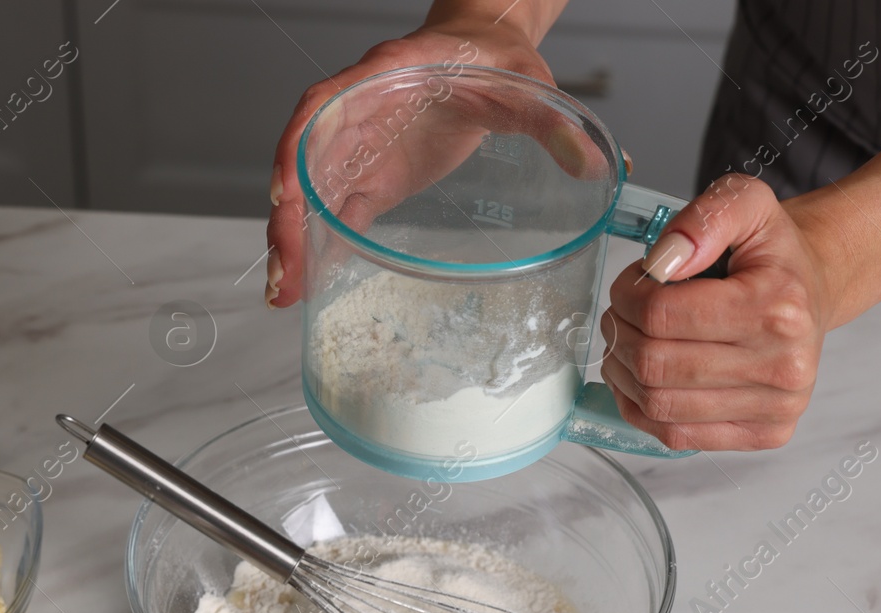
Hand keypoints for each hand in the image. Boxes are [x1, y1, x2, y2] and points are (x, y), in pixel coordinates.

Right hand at [265, 19, 552, 307]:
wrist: (488, 52)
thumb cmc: (497, 60)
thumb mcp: (528, 86)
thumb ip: (554, 123)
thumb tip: (595, 163)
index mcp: (384, 76)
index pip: (324, 106)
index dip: (299, 145)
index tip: (285, 188)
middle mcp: (360, 112)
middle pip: (306, 160)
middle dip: (288, 216)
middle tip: (284, 270)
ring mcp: (363, 148)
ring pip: (314, 191)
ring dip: (295, 239)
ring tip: (286, 292)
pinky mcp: (376, 177)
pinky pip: (339, 210)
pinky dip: (323, 245)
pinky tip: (313, 282)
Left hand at [600, 175, 833, 450]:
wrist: (811, 293)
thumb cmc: (774, 254)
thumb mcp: (747, 204)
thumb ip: (705, 219)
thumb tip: (663, 262)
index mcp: (778, 307)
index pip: (662, 314)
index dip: (627, 295)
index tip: (632, 282)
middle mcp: (784, 366)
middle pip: (655, 363)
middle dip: (620, 333)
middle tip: (621, 313)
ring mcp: (776, 408)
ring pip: (658, 404)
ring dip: (623, 372)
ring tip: (628, 342)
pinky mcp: (764, 434)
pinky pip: (675, 435)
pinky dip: (641, 408)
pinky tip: (641, 379)